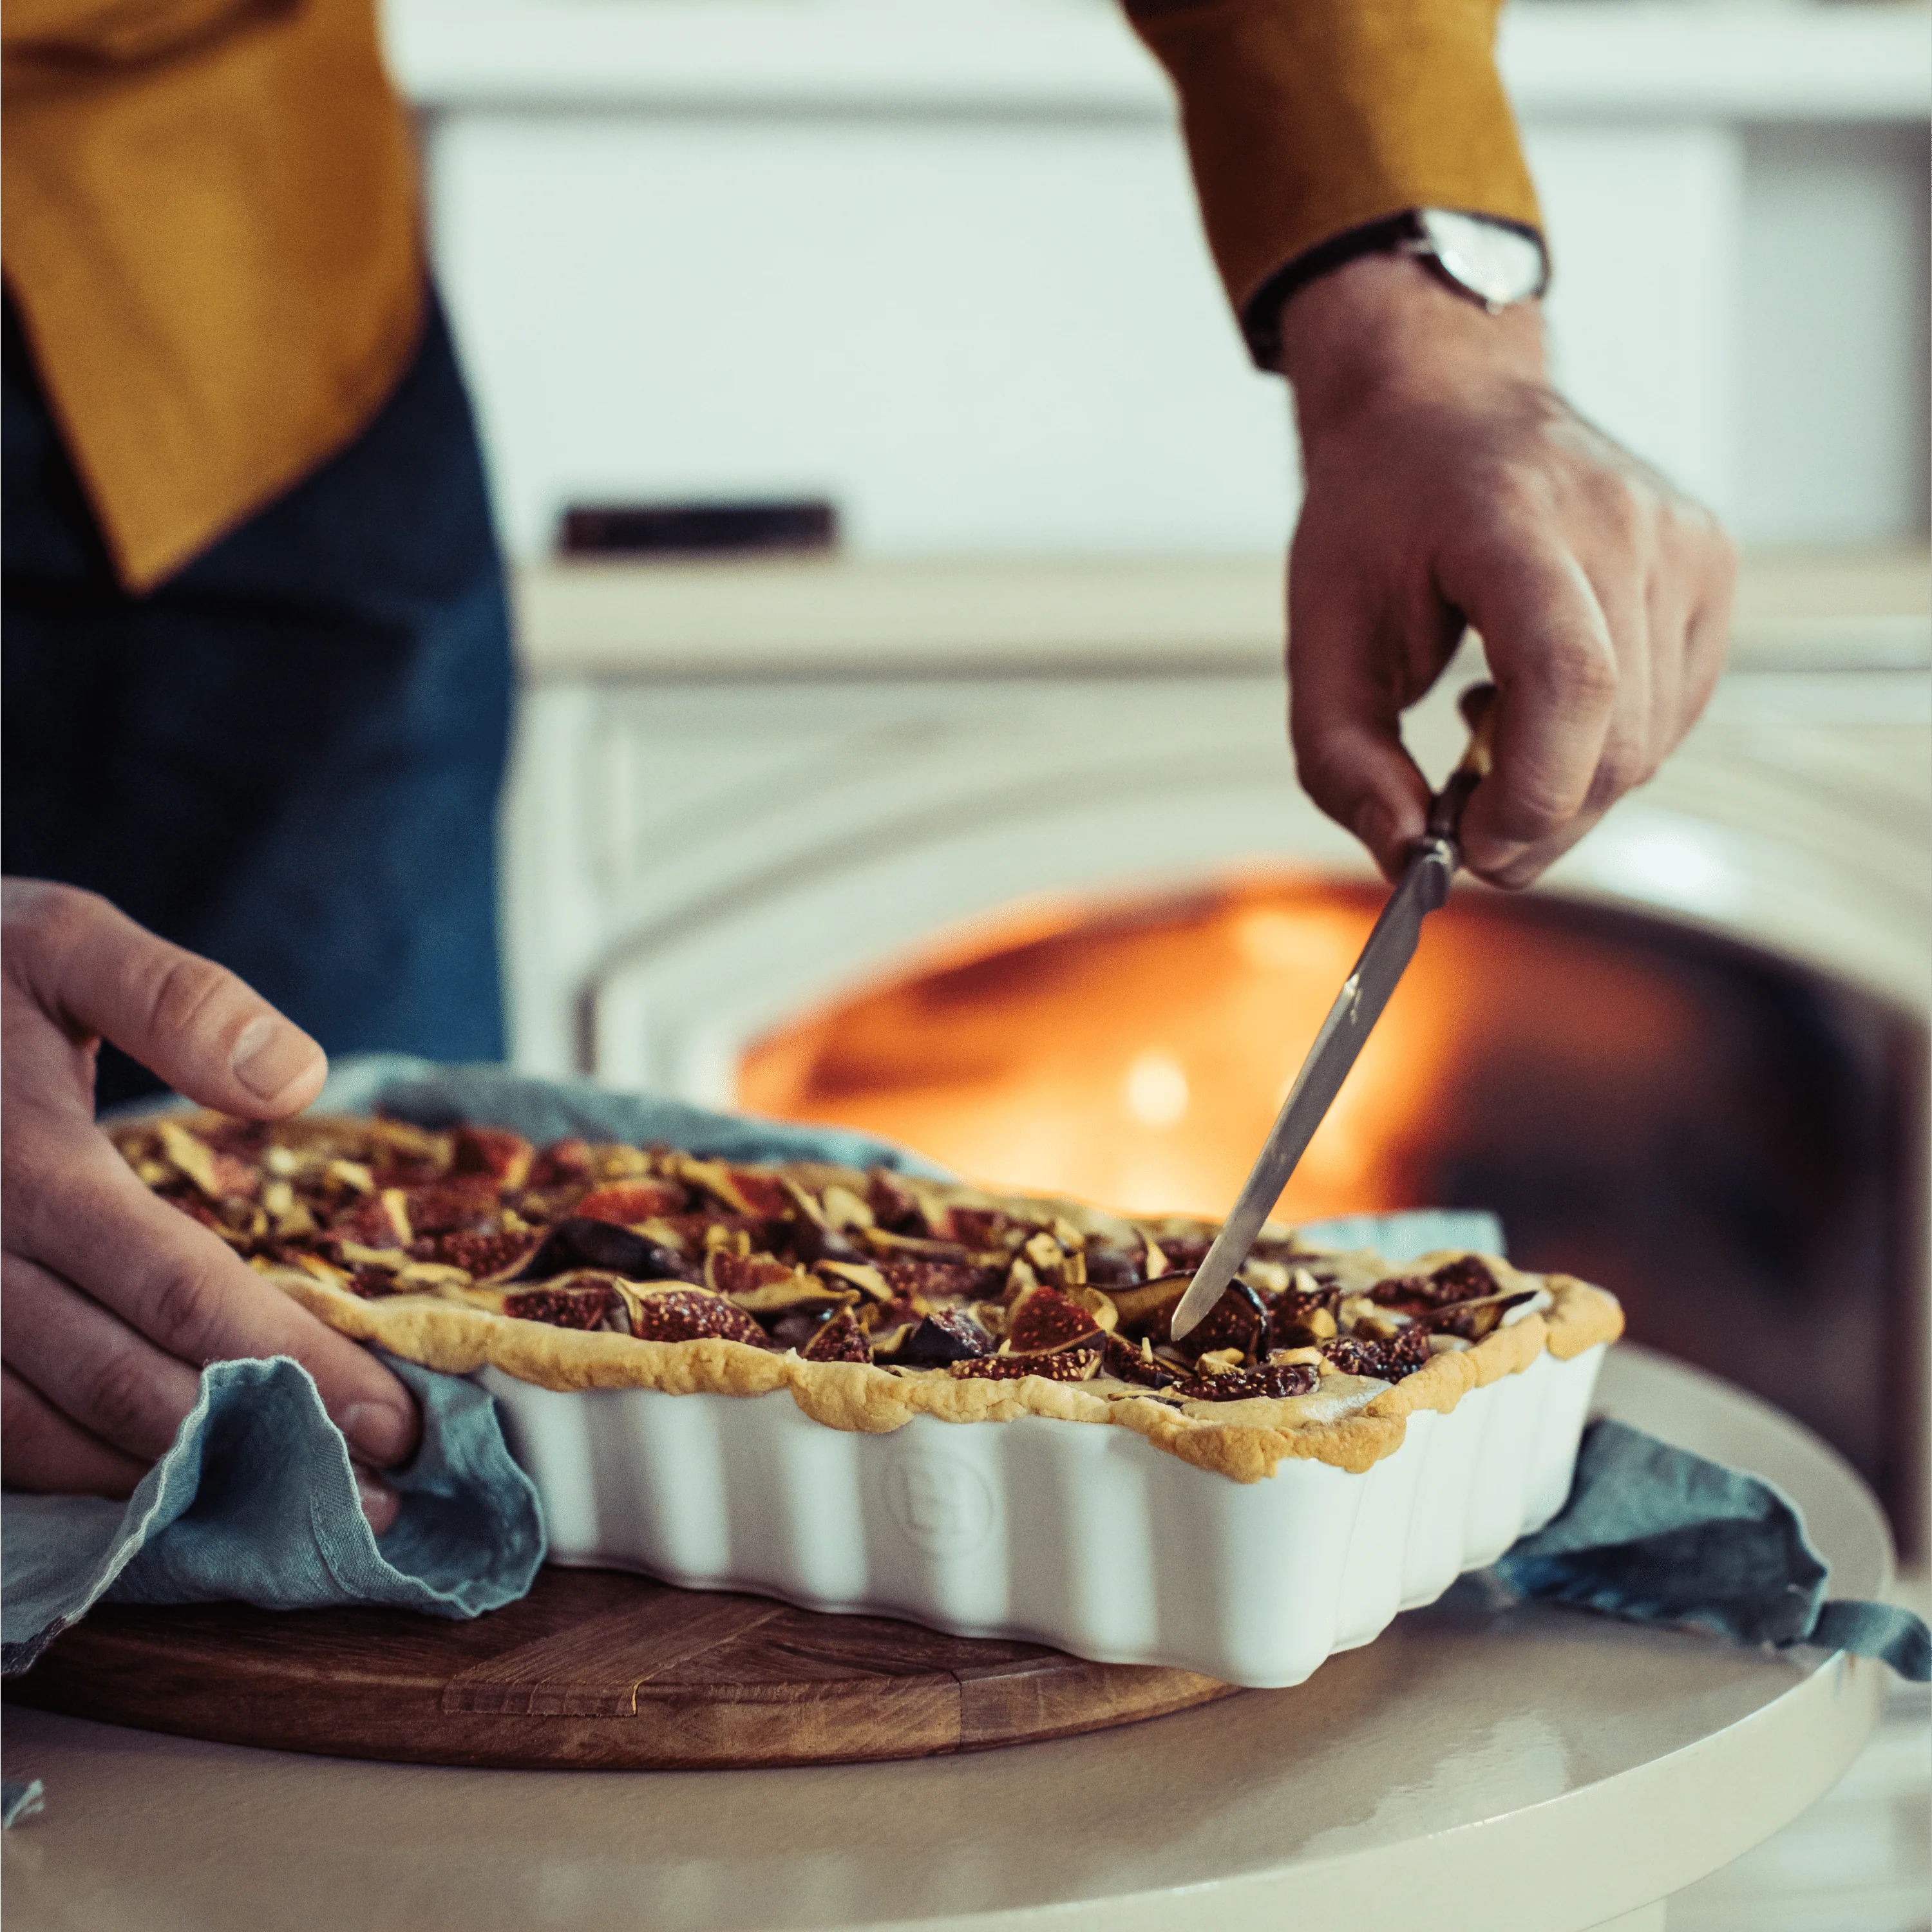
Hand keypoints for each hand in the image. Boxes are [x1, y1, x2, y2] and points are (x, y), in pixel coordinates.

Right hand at [0, 881, 417, 1529]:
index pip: (181, 1290)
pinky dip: (69, 1477)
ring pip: (43, 1434)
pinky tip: (157, 1494)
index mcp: (24, 1164)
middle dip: (259, 1447)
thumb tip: (295, 1078)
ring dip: (170, 1487)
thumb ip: (175, 1002)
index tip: (397, 1418)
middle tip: (375, 1500)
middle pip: (126, 1382)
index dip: (294, 1363)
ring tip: (290, 1512)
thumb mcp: (61, 944)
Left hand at [1277, 254, 1734, 886]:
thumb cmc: (1376, 517)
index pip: (1572, 681)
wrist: (1443, 405)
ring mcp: (1683, 544)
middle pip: (1619, 739)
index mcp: (1515, 520)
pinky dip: (1603, 747)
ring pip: (1652, 745)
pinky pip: (1673, 716)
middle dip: (1536, 819)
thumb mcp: (1319, 636)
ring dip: (1564, 785)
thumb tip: (1403, 860)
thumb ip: (1341, 760)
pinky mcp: (1712, 569)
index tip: (1465, 847)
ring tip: (1484, 731)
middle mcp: (1623, 523)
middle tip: (1459, 822)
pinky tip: (1538, 700)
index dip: (1530, 794)